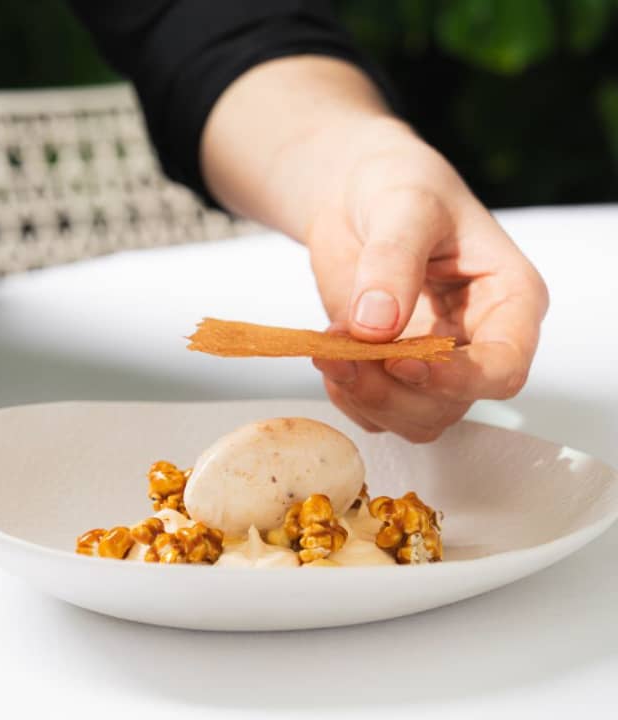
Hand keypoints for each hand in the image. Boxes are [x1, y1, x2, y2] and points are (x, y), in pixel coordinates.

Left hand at [307, 119, 548, 440]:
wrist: (355, 194)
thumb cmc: (399, 184)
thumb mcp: (403, 206)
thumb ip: (393, 261)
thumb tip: (376, 326)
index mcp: (507, 299)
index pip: (505, 366)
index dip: (459, 380)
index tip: (402, 362)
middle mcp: (476, 340)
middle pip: (452, 404)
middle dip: (394, 392)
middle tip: (343, 356)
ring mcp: (433, 361)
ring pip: (415, 418)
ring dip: (368, 400)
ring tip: (330, 354)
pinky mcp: (392, 369)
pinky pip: (377, 411)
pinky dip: (349, 397)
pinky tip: (330, 359)